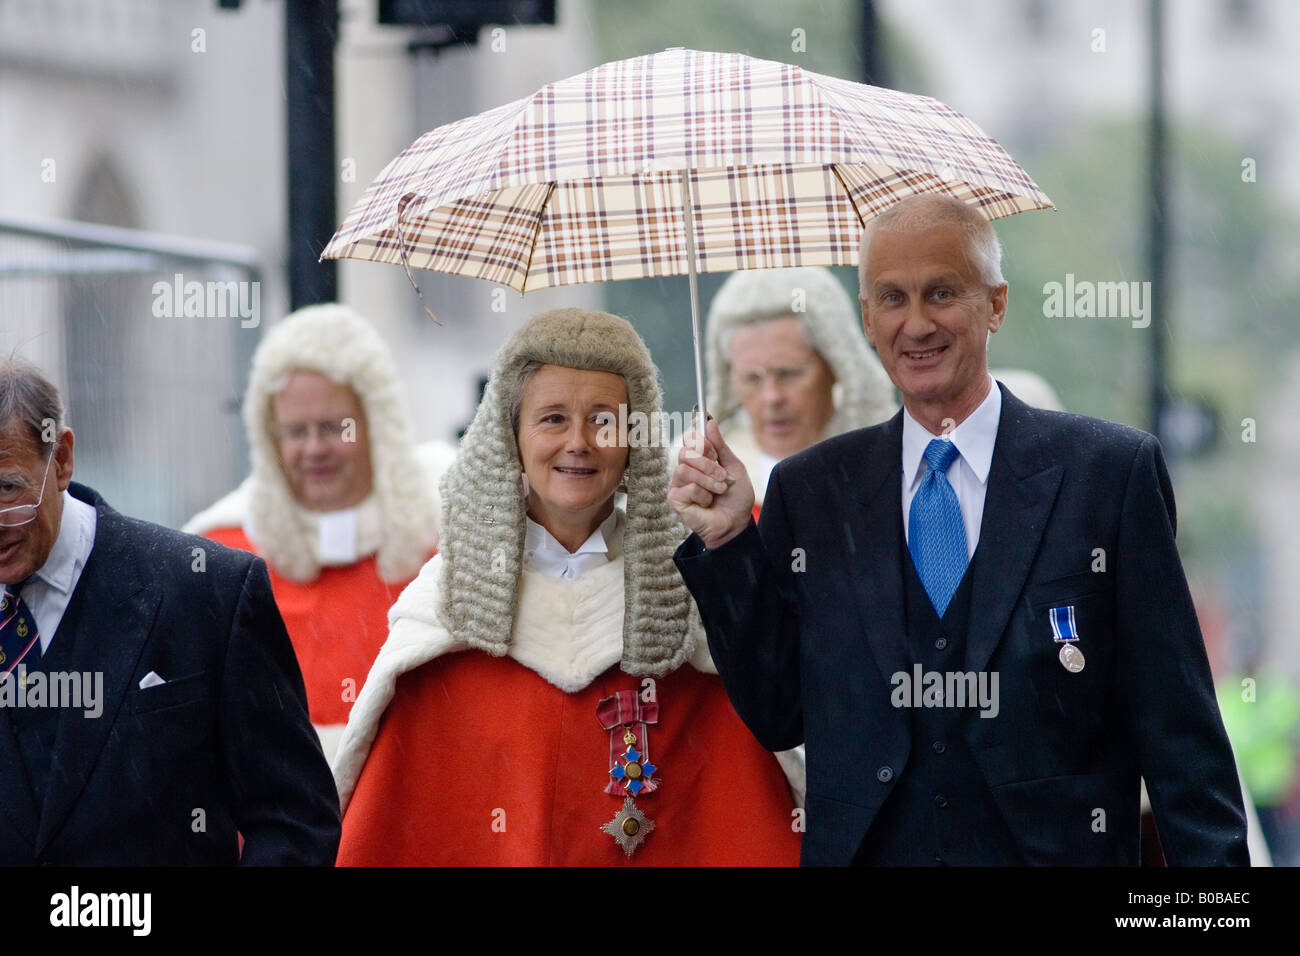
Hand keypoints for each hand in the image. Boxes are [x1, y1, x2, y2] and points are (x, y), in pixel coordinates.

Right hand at [668, 418, 753, 548]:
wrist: (736, 522)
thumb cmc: (735, 497)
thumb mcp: (734, 466)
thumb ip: (720, 445)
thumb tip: (710, 421)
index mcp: (698, 458)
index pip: (690, 438)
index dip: (704, 444)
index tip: (716, 454)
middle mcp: (685, 468)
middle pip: (685, 451)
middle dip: (708, 464)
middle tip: (722, 476)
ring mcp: (678, 483)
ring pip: (684, 469)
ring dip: (708, 481)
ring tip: (719, 491)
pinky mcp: (674, 499)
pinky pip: (687, 488)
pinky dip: (703, 495)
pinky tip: (707, 503)